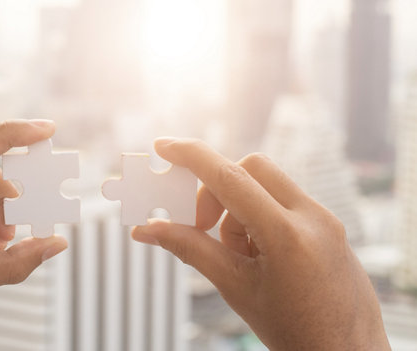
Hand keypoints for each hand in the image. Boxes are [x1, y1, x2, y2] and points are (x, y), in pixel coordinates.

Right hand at [132, 138, 389, 350]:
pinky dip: (259, 215)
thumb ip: (190, 249)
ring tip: (239, 255)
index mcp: (288, 236)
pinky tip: (259, 254)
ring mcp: (326, 219)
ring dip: (239, 208)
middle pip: (251, 168)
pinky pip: (284, 200)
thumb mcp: (236, 288)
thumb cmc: (297, 332)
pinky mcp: (329, 225)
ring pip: (267, 183)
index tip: (163, 146)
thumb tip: (149, 229)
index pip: (229, 178)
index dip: (191, 156)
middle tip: (202, 225)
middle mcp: (313, 217)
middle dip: (217, 190)